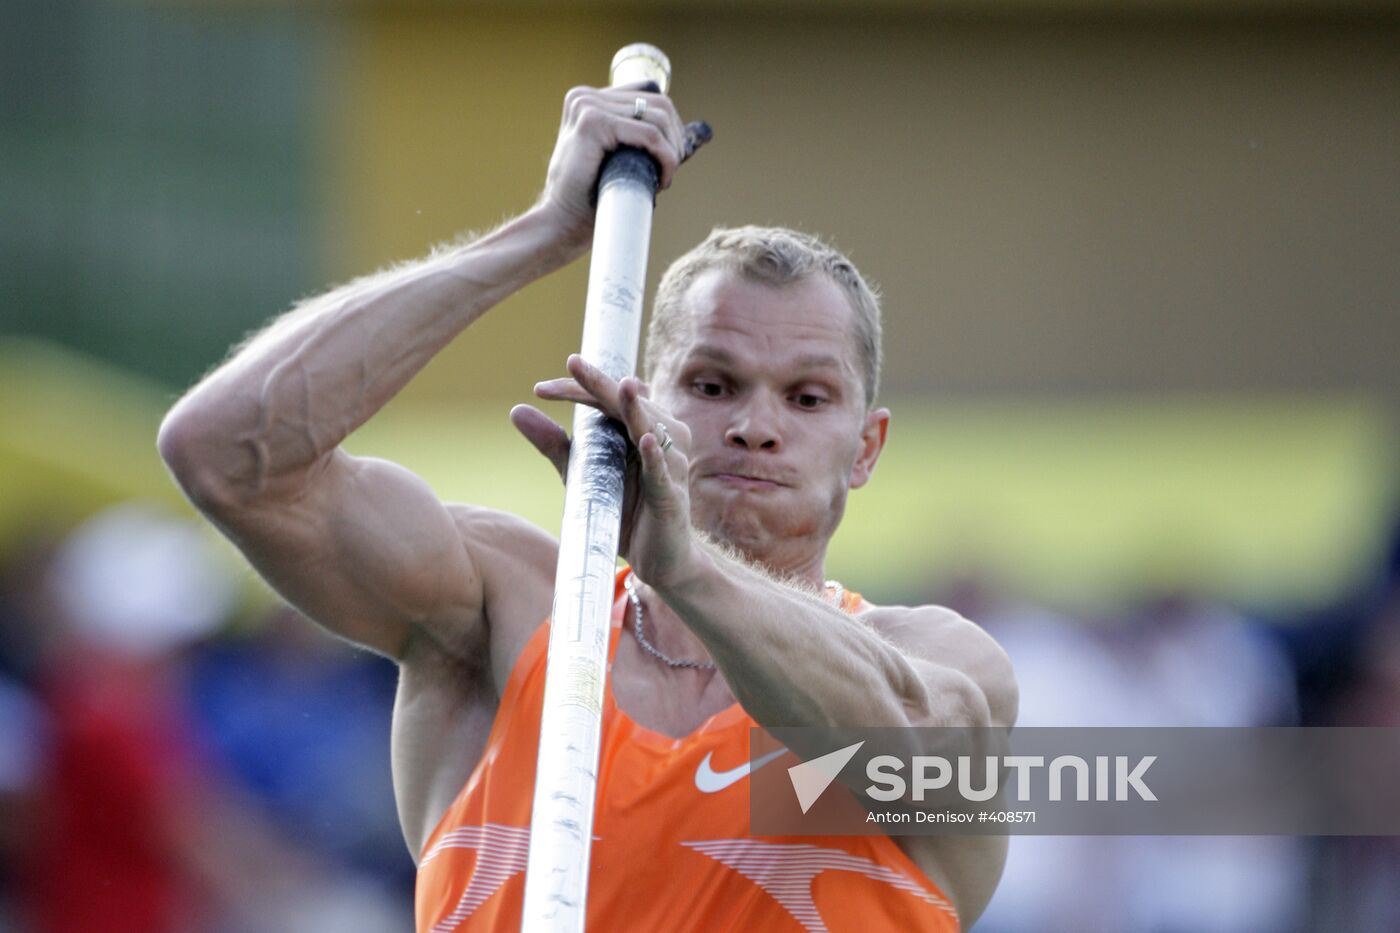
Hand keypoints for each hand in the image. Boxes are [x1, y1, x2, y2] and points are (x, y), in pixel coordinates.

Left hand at [511, 355, 698, 588]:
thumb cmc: (625, 512)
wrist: (659, 560)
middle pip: (627, 405)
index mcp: (637, 429)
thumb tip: (517, 409)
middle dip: (600, 385)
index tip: (541, 389)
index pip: (607, 400)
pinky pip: (663, 473)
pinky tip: (644, 441)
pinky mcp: (671, 497)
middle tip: (573, 363)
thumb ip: (555, 445)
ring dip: (636, 409)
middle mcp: (659, 439)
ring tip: (624, 387)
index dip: (578, 389)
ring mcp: (669, 467)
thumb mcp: (582, 476)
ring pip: (652, 430)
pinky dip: (654, 457)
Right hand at [535, 83, 687, 249]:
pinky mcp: (592, 122)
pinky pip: (649, 135)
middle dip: (675, 138)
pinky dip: (665, 157)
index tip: (671, 158)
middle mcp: (585, 96)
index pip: (649, 95)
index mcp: (588, 99)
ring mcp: (586, 106)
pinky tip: (662, 180)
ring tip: (664, 179)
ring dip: (672, 151)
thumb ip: (647, 137)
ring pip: (657, 118)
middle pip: (658, 102)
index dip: (669, 126)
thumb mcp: (622, 157)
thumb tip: (703, 130)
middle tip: (669, 171)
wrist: (563, 224)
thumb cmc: (592, 198)